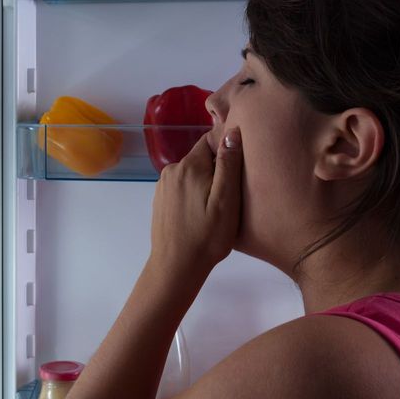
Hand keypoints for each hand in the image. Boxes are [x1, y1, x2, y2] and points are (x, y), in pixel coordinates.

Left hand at [149, 128, 242, 276]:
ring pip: (193, 173)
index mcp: (189, 166)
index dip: (228, 151)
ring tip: (217, 208)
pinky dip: (194, 194)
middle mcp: (171, 170)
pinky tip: (201, 215)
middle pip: (202, 158)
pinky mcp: (161, 200)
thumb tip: (232, 132)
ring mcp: (163, 186)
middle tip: (231, 196)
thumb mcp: (226, 200)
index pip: (211, 141)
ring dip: (206, 183)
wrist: (176, 266)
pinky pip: (183, 187)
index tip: (239, 172)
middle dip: (218, 170)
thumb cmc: (207, 236)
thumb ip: (228, 164)